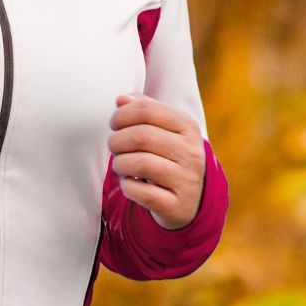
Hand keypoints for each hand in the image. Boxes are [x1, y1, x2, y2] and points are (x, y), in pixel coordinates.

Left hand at [108, 92, 205, 229]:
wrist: (190, 199)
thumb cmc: (169, 157)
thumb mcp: (163, 129)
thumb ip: (144, 110)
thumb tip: (121, 99)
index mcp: (188, 127)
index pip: (147, 110)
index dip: (122, 115)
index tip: (115, 124)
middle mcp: (191, 152)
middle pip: (142, 136)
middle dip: (117, 141)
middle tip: (114, 147)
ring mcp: (186, 180)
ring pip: (141, 164)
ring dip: (120, 164)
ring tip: (120, 165)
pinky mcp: (176, 205)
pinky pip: (142, 193)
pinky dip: (127, 187)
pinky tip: (129, 183)